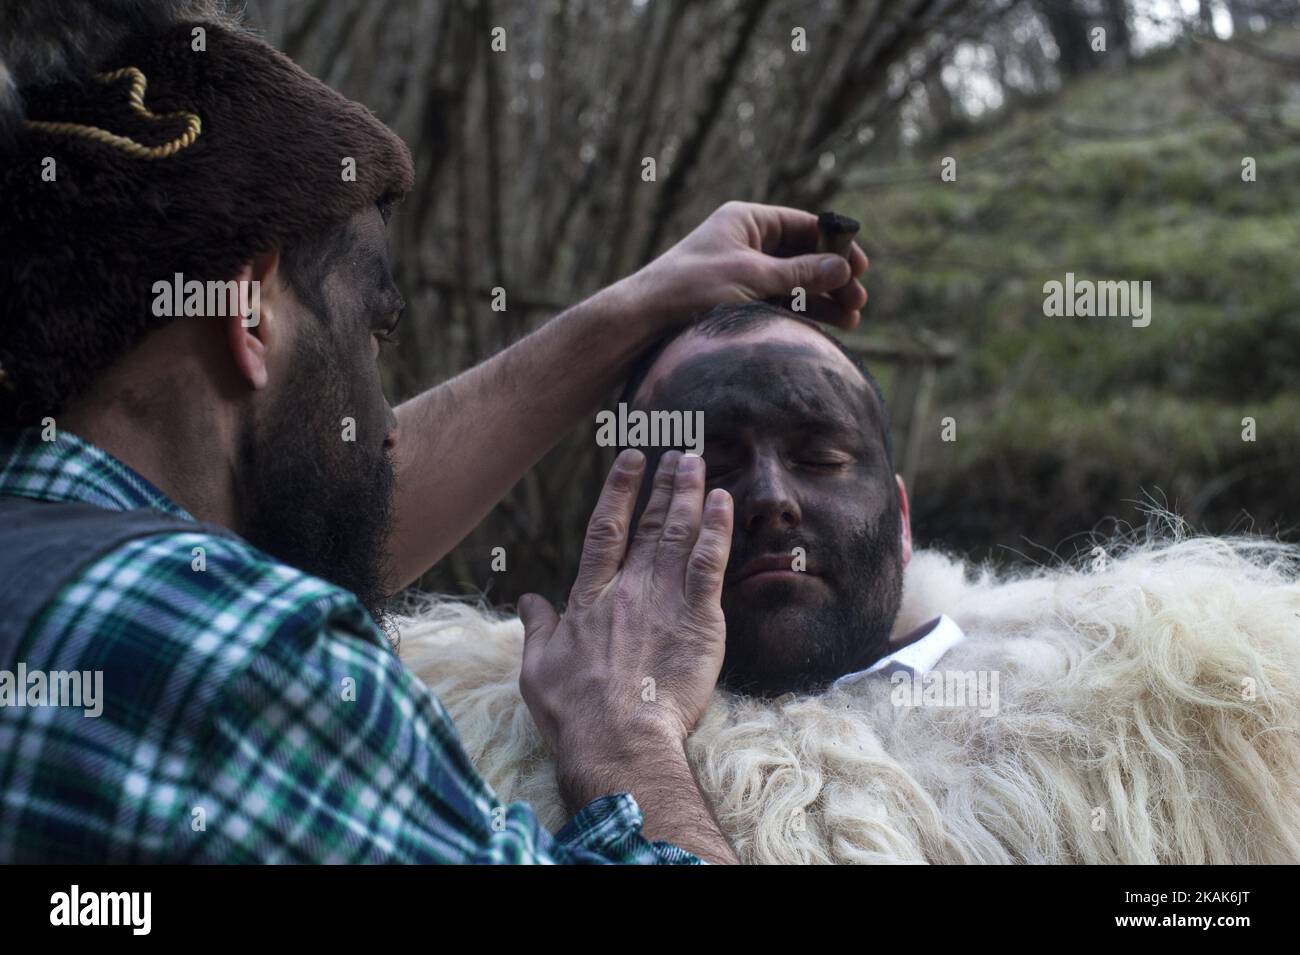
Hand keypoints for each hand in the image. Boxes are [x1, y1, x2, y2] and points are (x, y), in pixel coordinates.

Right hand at [517, 449, 732, 792]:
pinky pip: (709, 565)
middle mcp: (628, 589)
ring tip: (696, 462)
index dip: (619, 491)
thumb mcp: (537, 667)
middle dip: (663, 485)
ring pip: (679, 534)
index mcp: (590, 597)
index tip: (631, 459)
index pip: (605, 529)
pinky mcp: (699, 620)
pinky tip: (723, 502)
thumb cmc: (573, 711)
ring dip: (689, 495)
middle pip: (649, 525)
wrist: (617, 739)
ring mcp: (664, 600)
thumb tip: (527, 602)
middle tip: (678, 453)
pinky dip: (717, 530)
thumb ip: (537, 627)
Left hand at [621, 200, 869, 330]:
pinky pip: (779, 303)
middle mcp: (747, 243)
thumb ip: (799, 273)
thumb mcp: (752, 278)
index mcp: (747, 221)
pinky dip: (802, 313)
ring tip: (851, 321)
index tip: (860, 267)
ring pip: (794, 283)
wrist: (645, 320)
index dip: (835, 245)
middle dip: (833, 278)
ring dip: (823, 299)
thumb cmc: (692, 288)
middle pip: (803, 256)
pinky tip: (825, 327)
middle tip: (859, 301)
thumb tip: (842, 267)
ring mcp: (743, 273)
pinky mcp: (738, 301)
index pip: (803, 226)